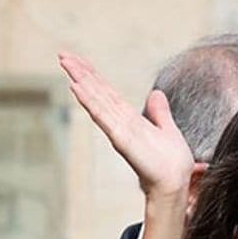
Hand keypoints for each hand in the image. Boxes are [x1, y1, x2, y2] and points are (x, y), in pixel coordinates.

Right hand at [60, 52, 199, 199]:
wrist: (175, 183)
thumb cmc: (172, 163)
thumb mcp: (167, 130)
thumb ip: (159, 113)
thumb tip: (156, 94)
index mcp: (129, 118)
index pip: (107, 91)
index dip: (93, 74)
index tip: (78, 59)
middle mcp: (119, 122)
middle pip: (97, 91)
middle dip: (80, 72)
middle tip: (62, 54)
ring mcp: (118, 129)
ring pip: (96, 100)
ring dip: (81, 80)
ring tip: (66, 63)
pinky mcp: (121, 138)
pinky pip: (103, 116)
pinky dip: (89, 101)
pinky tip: (77, 87)